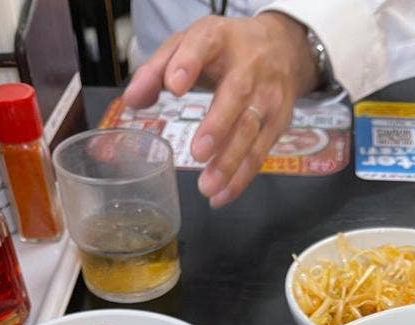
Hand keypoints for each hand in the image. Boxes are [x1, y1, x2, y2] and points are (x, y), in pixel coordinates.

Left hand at [124, 13, 317, 207]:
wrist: (282, 48)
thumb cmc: (224, 50)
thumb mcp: (189, 45)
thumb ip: (157, 70)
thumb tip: (132, 101)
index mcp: (218, 38)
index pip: (204, 44)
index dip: (189, 64)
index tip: (174, 87)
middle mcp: (249, 66)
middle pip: (236, 96)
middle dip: (217, 125)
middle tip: (197, 152)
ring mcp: (268, 96)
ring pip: (250, 131)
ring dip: (229, 162)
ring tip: (206, 187)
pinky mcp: (278, 123)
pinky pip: (260, 154)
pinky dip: (241, 178)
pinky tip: (221, 196)